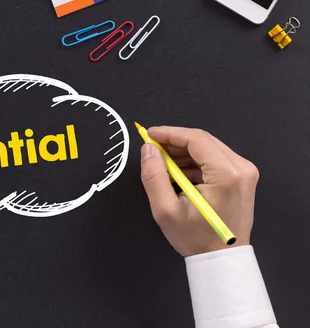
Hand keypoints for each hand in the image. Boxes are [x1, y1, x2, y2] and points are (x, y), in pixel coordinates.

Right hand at [139, 126, 258, 256]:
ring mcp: (245, 173)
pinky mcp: (242, 178)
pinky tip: (179, 174)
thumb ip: (154, 175)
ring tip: (163, 166)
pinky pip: (215, 159)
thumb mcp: (166, 210)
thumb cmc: (196, 239)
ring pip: (208, 148)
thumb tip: (148, 149)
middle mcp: (241, 168)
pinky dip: (195, 162)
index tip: (149, 134)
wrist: (221, 259)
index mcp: (226, 174)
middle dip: (175, 142)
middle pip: (203, 141)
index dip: (169, 133)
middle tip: (152, 149)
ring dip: (184, 153)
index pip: (196, 139)